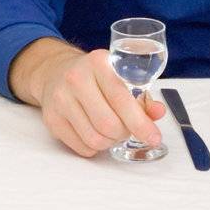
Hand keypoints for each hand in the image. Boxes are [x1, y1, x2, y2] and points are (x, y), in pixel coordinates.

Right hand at [9, 39, 166, 158]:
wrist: (56, 71)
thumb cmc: (94, 75)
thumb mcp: (119, 75)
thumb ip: (141, 95)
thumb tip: (158, 112)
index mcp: (98, 62)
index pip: (122, 99)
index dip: (140, 123)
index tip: (153, 137)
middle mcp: (77, 78)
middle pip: (109, 124)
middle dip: (124, 133)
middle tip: (126, 128)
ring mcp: (61, 99)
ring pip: (95, 139)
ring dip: (110, 142)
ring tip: (111, 130)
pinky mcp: (52, 118)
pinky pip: (82, 147)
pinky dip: (94, 147)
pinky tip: (94, 131)